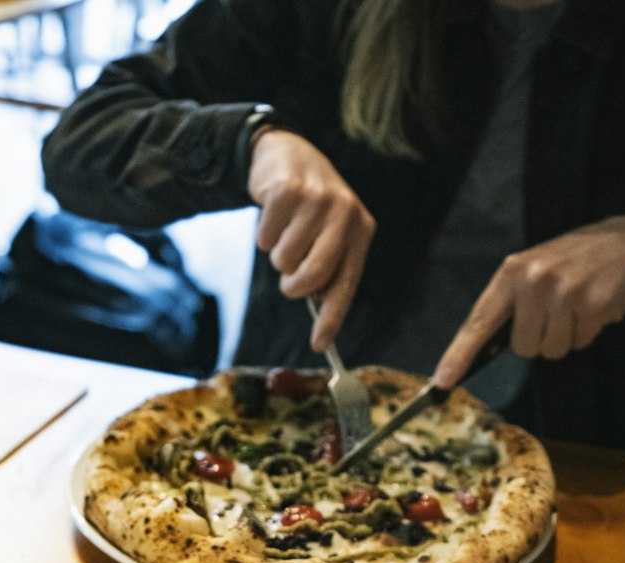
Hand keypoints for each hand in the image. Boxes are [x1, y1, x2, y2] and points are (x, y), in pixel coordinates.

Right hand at [247, 129, 375, 350]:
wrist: (288, 154)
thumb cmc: (309, 209)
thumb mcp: (329, 234)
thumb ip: (328, 270)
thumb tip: (322, 326)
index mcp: (361, 230)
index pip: (346, 284)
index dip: (331, 318)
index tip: (319, 345)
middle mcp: (345, 213)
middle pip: (312, 276)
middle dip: (293, 285)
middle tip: (288, 277)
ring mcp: (317, 200)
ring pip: (283, 260)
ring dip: (276, 254)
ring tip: (285, 231)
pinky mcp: (288, 191)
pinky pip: (264, 239)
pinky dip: (263, 235)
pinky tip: (274, 215)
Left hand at [433, 215, 624, 388]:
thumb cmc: (573, 259)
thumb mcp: (534, 268)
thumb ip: (510, 304)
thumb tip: (483, 348)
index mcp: (512, 272)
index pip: (479, 321)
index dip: (459, 355)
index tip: (442, 380)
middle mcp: (534, 281)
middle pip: (522, 348)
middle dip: (541, 338)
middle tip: (557, 310)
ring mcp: (564, 293)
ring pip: (551, 350)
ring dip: (566, 336)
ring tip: (577, 306)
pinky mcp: (593, 305)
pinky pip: (580, 343)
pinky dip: (588, 331)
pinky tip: (595, 305)